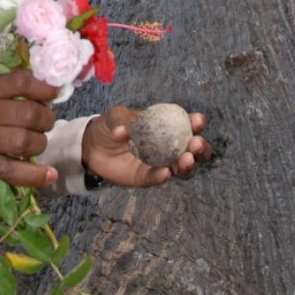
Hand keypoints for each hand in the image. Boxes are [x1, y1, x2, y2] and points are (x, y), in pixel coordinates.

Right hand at [0, 69, 59, 188]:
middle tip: (45, 121)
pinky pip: (9, 171)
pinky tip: (48, 175)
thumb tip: (33, 89)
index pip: (19, 81)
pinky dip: (33, 175)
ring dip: (39, 143)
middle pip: (27, 113)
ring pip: (23, 142)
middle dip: (45, 118)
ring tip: (37, 142)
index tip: (54, 92)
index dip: (44, 87)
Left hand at [80, 106, 211, 187]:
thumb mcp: (115, 116)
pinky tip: (165, 173)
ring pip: (181, 169)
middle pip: (193, 151)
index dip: (196, 123)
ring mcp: (160, 163)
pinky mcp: (147, 178)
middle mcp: (169, 146)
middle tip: (196, 144)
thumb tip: (122, 131)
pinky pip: (158, 178)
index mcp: (167, 125)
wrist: (94, 147)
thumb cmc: (111, 125)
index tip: (197, 121)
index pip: (188, 124)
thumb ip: (120, 120)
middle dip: (200, 148)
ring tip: (186, 160)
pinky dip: (163, 176)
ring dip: (187, 166)